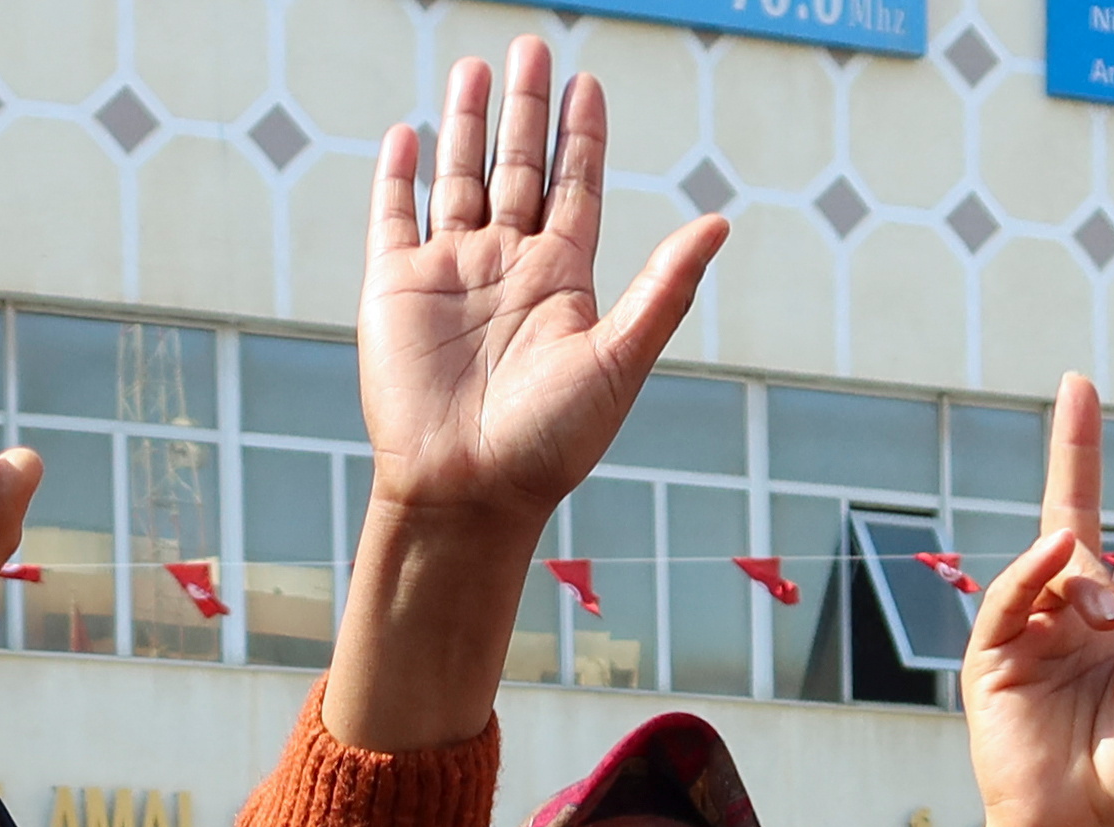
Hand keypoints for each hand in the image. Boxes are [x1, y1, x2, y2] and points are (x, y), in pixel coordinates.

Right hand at [362, 41, 719, 534]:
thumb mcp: (620, 360)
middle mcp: (505, 268)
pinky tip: (407, 134)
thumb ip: (665, 288)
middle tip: (531, 47)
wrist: (466, 492)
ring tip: (474, 68)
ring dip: (466, 125)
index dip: (582, 134)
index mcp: (561, 279)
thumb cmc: (548, 444)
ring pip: (458, 179)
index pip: (575, 186)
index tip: (589, 83)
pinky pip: (393, 218)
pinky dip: (397, 176)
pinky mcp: (393, 291)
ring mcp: (448, 276)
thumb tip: (720, 224)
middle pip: (519, 166)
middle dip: (525, 108)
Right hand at [961, 375, 1113, 826]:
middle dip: (1079, 453)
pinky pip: (1011, 602)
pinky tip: (1062, 558)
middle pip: (1076, 519)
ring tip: (1110, 618)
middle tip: (1079, 382)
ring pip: (1052, 562)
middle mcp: (1080, 622)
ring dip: (1086, 570)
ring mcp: (1035, 638)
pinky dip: (1033, 574)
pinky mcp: (994, 662)